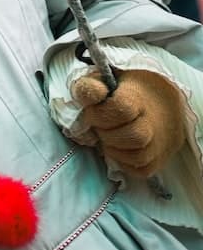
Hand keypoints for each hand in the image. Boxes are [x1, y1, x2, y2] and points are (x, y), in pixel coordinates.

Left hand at [72, 69, 186, 177]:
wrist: (157, 99)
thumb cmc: (122, 90)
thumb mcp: (101, 79)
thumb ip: (90, 85)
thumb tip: (92, 95)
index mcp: (138, 97)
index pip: (122, 109)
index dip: (100, 114)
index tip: (91, 111)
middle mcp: (154, 121)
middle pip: (135, 136)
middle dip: (107, 134)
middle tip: (98, 127)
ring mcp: (160, 142)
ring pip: (139, 157)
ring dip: (115, 150)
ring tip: (107, 138)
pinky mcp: (160, 158)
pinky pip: (142, 170)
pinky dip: (125, 163)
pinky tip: (118, 149)